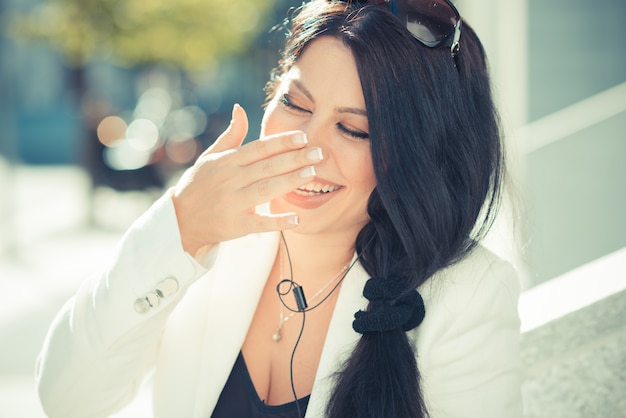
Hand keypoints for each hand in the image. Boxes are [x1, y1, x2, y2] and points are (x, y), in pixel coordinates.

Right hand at [171, 104, 322, 254]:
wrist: (180, 220)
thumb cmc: (198, 185)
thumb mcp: (210, 157)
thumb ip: (231, 135)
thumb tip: (241, 108)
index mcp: (227, 161)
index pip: (259, 148)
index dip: (282, 142)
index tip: (303, 137)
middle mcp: (231, 180)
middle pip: (267, 166)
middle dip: (295, 159)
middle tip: (319, 153)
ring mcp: (233, 203)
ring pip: (266, 190)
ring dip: (290, 181)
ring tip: (312, 173)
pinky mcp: (236, 225)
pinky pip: (260, 223)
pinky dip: (278, 221)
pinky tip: (297, 219)